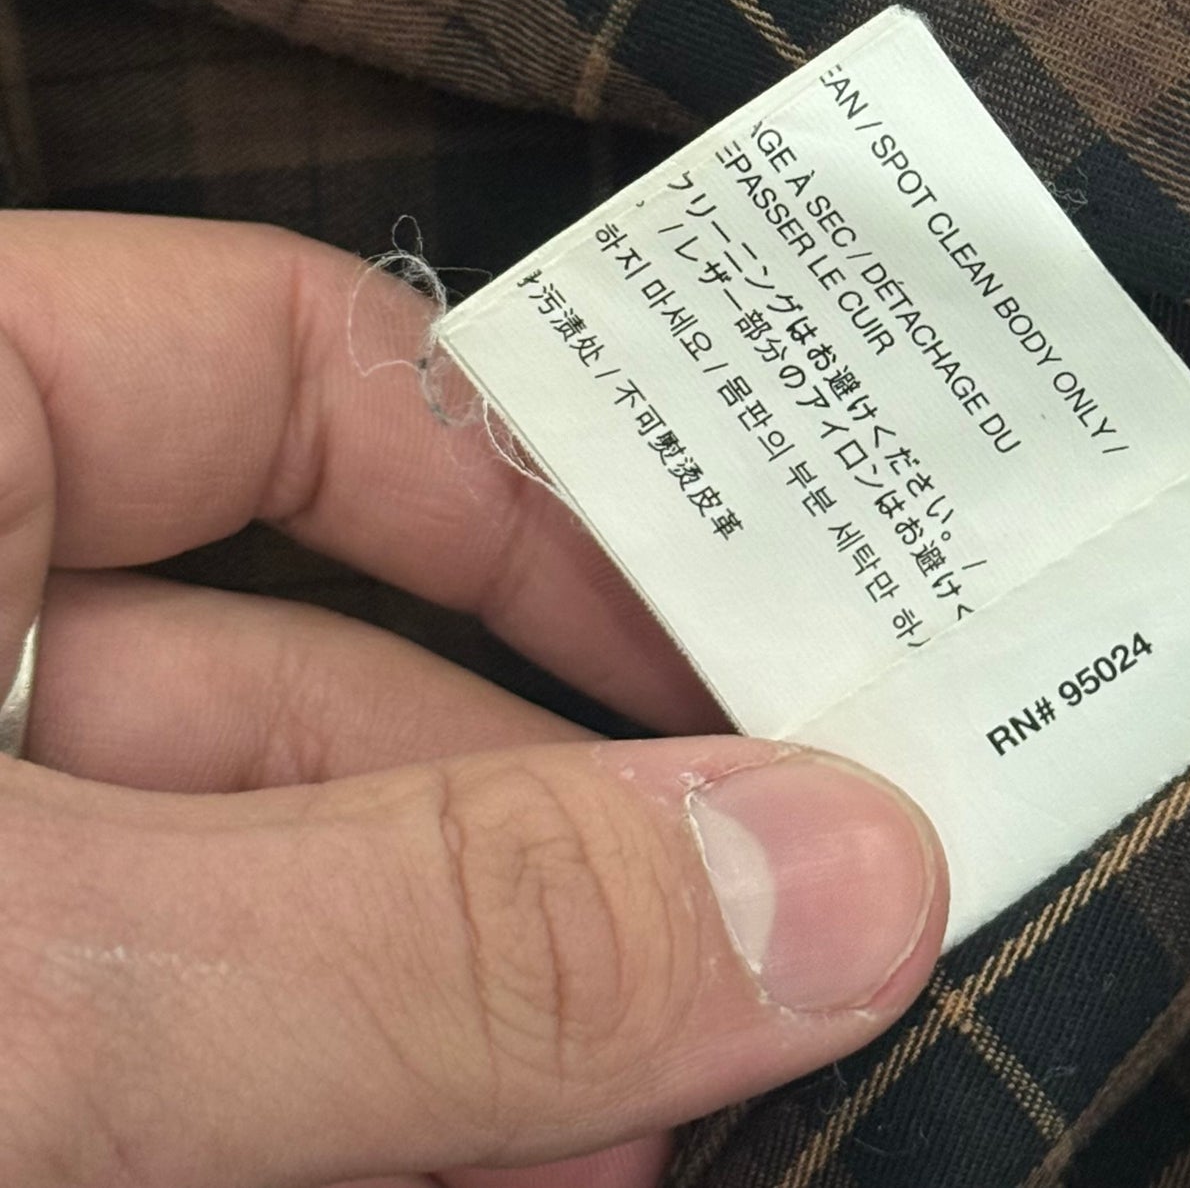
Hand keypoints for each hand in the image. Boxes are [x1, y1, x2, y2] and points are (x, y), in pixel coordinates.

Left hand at [0, 212, 946, 1187]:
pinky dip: (330, 1104)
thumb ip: (429, 923)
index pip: (288, 356)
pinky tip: (486, 1178)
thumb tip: (837, 878)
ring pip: (250, 888)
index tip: (743, 654)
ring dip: (468, 1018)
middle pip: (312, 668)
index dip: (542, 486)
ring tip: (642, 1137)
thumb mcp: (34, 984)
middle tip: (761, 967)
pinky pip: (156, 1029)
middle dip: (549, 848)